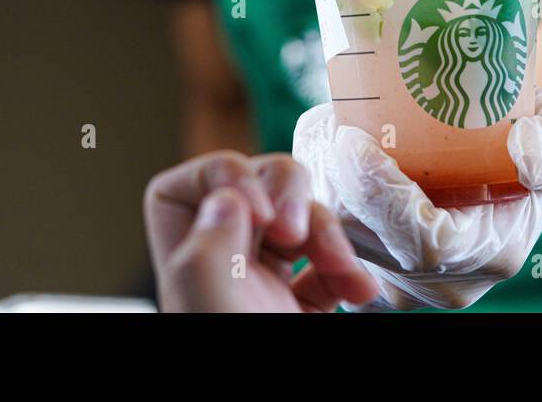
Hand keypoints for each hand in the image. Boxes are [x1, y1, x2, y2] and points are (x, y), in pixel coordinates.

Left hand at [144, 151, 380, 311]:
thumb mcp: (211, 303)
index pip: (181, 188)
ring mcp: (265, 284)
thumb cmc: (243, 366)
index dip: (222, 176)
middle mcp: (224, 268)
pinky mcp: (305, 305)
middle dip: (290, 196)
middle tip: (295, 233)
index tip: (255, 210)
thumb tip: (228, 198)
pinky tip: (360, 288)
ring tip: (341, 266)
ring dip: (328, 231)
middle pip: (253, 187)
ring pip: (300, 217)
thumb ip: (208, 247)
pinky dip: (351, 268)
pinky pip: (331, 262)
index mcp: (190, 264)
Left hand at [293, 88, 541, 309]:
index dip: (379, 195)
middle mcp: (441, 280)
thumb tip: (523, 152)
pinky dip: (319, 188)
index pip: (421, 242)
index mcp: (489, 253)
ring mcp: (399, 279)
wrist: (516, 158)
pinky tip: (328, 147)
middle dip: (337, 181)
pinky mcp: (368, 264)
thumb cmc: (539, 140)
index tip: (352, 139)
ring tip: (333, 125)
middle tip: (331, 123)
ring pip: (336, 236)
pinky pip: (325, 233)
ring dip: (322, 179)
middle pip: (366, 241)